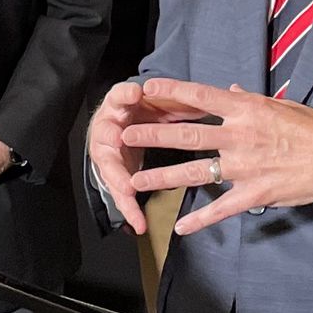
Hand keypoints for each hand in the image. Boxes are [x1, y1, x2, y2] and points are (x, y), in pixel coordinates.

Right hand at [86, 81, 208, 233]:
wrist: (118, 123)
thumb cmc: (142, 110)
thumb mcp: (156, 99)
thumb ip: (172, 96)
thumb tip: (205, 88)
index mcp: (119, 105)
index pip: (119, 96)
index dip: (126, 95)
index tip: (136, 93)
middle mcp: (109, 128)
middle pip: (106, 137)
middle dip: (114, 140)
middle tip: (121, 145)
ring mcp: (108, 154)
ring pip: (110, 170)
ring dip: (119, 182)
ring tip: (129, 193)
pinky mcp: (114, 177)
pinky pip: (121, 195)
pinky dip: (130, 209)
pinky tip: (139, 224)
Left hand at [117, 79, 312, 236]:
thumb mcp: (282, 106)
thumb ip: (250, 102)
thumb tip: (231, 91)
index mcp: (247, 110)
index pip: (201, 97)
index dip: (172, 92)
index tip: (147, 88)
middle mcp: (241, 137)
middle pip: (188, 134)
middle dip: (153, 135)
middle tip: (125, 135)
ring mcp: (245, 167)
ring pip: (195, 172)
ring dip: (163, 176)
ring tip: (136, 181)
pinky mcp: (254, 194)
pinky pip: (221, 209)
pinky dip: (199, 220)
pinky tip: (179, 227)